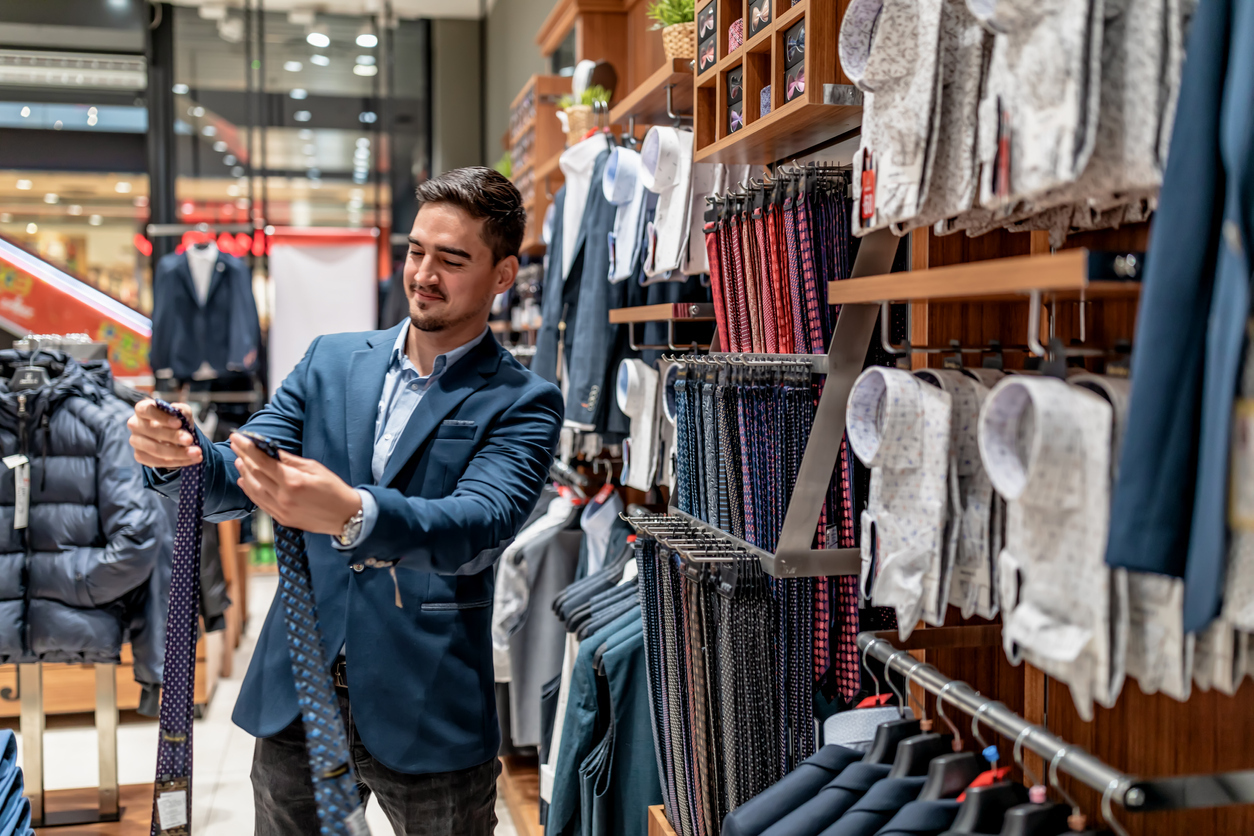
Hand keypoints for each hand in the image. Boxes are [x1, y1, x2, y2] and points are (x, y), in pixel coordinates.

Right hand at [127, 399, 201, 467]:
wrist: (175, 438)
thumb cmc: (176, 421)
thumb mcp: (182, 413)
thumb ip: (182, 410)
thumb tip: (178, 411)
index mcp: (142, 409)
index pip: (146, 410)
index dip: (161, 417)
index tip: (179, 423)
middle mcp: (135, 424)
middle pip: (151, 431)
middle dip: (173, 436)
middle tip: (190, 440)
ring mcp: (136, 441)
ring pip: (155, 449)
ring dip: (178, 452)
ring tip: (196, 453)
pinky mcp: (140, 456)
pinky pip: (158, 461)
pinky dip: (177, 461)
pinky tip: (191, 459)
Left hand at [230, 433, 361, 535]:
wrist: (346, 516)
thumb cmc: (334, 489)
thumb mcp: (315, 468)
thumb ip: (290, 460)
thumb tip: (271, 451)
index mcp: (292, 481)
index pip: (262, 461)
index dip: (247, 448)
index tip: (237, 437)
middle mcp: (283, 497)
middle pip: (255, 474)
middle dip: (243, 458)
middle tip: (236, 446)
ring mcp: (281, 510)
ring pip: (254, 490)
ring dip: (245, 474)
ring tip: (239, 462)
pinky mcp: (282, 518)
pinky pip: (260, 503)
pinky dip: (250, 491)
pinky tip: (246, 482)